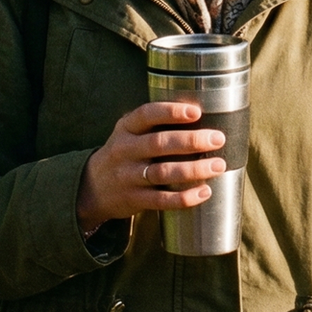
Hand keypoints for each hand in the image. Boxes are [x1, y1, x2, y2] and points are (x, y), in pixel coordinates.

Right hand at [76, 102, 226, 232]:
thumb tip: (202, 114)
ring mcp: (128, 176)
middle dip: (191, 140)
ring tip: (218, 165)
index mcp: (126, 128)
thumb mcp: (129, 131)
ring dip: (194, 169)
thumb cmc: (124, 153)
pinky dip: (184, 198)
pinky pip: (161, 200)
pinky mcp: (134, 199)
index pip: (146, 114)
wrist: (92, 187)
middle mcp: (125, 150)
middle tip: (218, 138)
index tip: (196, 112)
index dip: (171, 112)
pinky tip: (204, 191)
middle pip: (159, 143)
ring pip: (163, 172)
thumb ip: (155, 123)